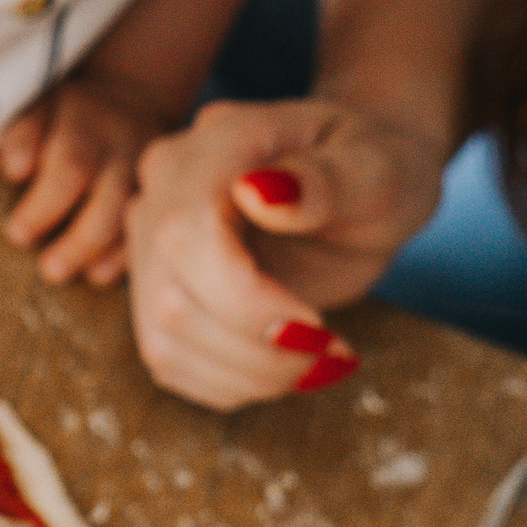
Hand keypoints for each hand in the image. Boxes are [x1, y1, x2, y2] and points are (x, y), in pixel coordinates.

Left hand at [0, 70, 170, 286]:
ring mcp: (150, 172)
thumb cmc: (72, 115)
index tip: (16, 234)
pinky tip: (107, 274)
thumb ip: (23, 135)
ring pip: (137, 216)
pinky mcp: (166, 191)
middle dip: (80, 240)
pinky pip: (154, 227)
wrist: (136, 97)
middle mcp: (125, 148)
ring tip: (86, 277)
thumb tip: (15, 170)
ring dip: (110, 251)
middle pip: (110, 197)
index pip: (70, 165)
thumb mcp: (41, 108)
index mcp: (87, 124)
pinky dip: (132, 255)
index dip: (44, 205)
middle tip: (50, 269)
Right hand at [125, 98, 448, 408]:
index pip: (189, 233)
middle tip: (335, 353)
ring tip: (316, 362)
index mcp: (213, 143)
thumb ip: (324, 181)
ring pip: (164, 340)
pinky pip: (171, 360)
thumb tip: (257, 193)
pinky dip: (231, 383)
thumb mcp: (376, 169)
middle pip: (172, 298)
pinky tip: (283, 365)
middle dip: (258, 350)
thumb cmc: (373, 169)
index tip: (318, 329)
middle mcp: (163, 187)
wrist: (358, 181)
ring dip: (248, 375)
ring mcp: (150, 239)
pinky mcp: (157, 287)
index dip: (245, 300)